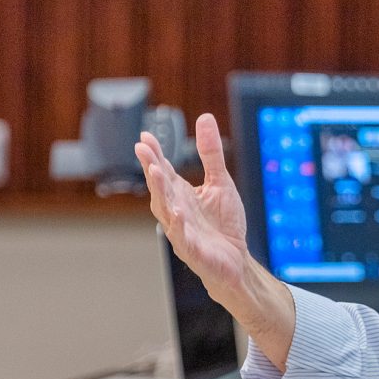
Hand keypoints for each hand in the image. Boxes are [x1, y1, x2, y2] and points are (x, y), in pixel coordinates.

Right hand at [134, 113, 248, 300]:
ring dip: (160, 192)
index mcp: (181, 194)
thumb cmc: (224, 224)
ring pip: (167, 210)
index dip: (155, 155)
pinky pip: (183, 238)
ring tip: (155, 172)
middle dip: (152, 169)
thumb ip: (211, 153)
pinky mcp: (193, 251)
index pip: (164, 172)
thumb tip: (205, 118)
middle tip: (143, 149)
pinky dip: (179, 226)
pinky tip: (178, 213)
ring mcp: (182, 231)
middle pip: (160, 188)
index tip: (145, 137)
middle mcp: (176, 211)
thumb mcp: (220, 182)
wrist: (236, 261)